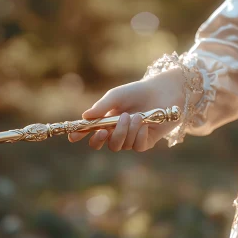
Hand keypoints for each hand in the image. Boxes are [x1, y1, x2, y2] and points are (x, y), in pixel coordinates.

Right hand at [68, 68, 185, 151]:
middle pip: (106, 144)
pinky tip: (144, 124)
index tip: (73, 137)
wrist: (163, 91)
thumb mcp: (116, 96)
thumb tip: (84, 116)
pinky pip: (137, 146)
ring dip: (125, 131)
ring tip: (135, 116)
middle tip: (104, 130)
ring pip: (120, 145)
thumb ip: (101, 107)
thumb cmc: (138, 92)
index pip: (91, 132)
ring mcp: (132, 138)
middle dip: (103, 138)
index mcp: (107, 121)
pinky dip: (138, 136)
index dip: (81, 136)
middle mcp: (118, 131)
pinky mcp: (146, 141)